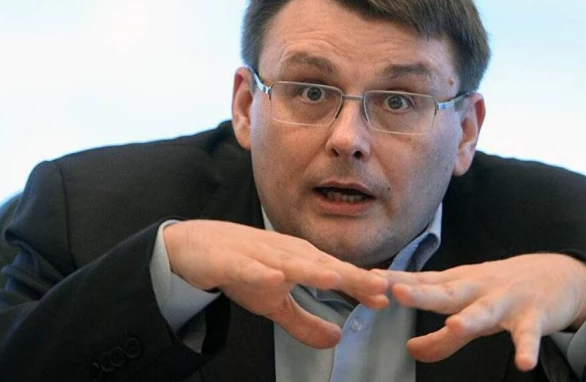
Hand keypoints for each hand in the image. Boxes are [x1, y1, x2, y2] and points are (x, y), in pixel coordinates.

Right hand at [163, 220, 388, 348]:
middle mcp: (286, 255)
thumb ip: (305, 322)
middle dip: (351, 276)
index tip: (387, 299)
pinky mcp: (232, 260)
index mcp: (301, 263)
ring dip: (312, 271)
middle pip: (322, 266)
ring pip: (290, 263)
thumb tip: (337, 340)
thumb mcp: (276, 304)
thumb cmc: (244, 269)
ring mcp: (260, 255)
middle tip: (378, 287)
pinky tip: (273, 278)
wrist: (197, 247)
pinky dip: (260, 272)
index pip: (337, 275)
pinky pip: (247, 267)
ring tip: (335, 279)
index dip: (361, 287)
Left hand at [375, 254, 585, 370]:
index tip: (367, 280)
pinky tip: (524, 363)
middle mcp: (478, 290)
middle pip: (446, 292)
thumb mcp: (471, 309)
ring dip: (470, 318)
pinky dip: (527, 348)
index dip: (396, 281)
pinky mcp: (534, 316)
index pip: (423, 282)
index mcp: (460, 285)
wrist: (560, 275)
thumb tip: (411, 350)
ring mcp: (506, 302)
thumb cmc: (504, 292)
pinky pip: (529, 335)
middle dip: (422, 291)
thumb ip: (441, 336)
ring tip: (455, 326)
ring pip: (485, 312)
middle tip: (398, 290)